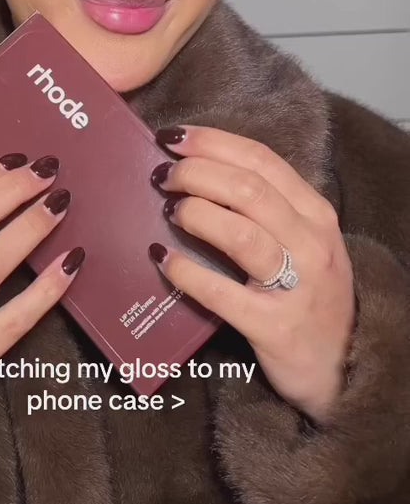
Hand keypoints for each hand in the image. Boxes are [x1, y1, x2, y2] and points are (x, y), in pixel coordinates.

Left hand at [149, 125, 354, 423]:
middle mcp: (311, 243)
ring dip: (195, 213)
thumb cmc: (309, 295)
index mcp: (315, 213)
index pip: (262, 160)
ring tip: (167, 209)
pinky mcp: (275, 327)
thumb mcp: (303, 242)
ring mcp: (297, 286)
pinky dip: (187, 271)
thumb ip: (264, 209)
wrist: (340, 367)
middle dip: (197, 173)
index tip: (173, 136)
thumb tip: (199, 172)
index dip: (213, 142)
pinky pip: (222, 292)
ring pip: (240, 233)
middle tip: (162, 176)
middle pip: (247, 189)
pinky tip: (162, 259)